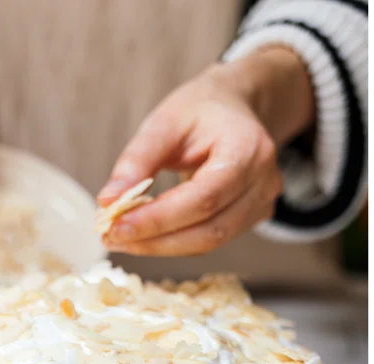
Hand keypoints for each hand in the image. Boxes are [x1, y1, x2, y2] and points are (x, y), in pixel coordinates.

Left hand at [97, 46, 314, 255]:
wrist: (235, 108)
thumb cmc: (201, 110)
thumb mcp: (165, 122)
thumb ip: (138, 160)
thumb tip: (108, 201)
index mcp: (248, 149)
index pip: (204, 198)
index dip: (160, 219)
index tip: (117, 227)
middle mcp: (264, 182)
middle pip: (211, 229)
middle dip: (158, 240)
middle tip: (113, 238)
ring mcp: (263, 202)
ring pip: (213, 241)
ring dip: (165, 246)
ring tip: (125, 238)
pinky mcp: (255, 217)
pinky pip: (214, 238)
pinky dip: (178, 241)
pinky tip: (149, 233)